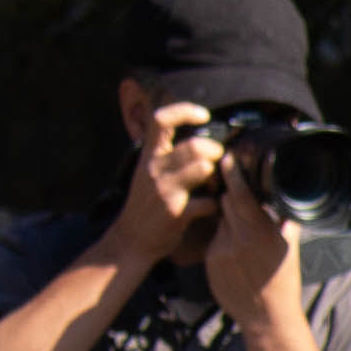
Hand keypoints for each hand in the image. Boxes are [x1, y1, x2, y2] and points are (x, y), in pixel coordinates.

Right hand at [117, 103, 219, 264]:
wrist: (130, 240)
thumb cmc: (146, 204)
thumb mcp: (148, 172)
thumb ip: (167, 154)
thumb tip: (196, 136)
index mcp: (149, 156)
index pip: (161, 119)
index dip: (184, 111)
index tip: (204, 115)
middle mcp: (154, 169)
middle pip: (195, 146)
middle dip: (216, 151)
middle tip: (219, 162)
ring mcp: (165, 190)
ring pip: (203, 169)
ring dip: (219, 176)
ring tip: (217, 184)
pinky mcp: (175, 213)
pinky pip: (209, 202)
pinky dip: (217, 205)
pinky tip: (213, 208)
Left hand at [200, 153, 305, 337]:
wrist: (266, 317)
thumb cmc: (283, 283)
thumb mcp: (290, 250)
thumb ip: (285, 224)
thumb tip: (285, 204)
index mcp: (262, 233)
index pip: (241, 195)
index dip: (233, 174)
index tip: (228, 158)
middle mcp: (240, 239)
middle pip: (227, 202)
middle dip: (232, 195)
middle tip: (238, 193)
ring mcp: (222, 250)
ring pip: (220, 220)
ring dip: (228, 220)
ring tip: (242, 236)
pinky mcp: (210, 261)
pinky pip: (214, 240)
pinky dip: (222, 241)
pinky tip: (235, 256)